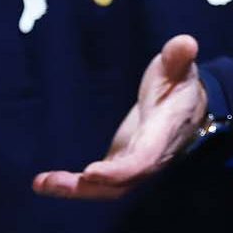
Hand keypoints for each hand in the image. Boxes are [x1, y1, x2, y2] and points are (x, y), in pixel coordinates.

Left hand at [33, 35, 206, 199]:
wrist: (188, 106)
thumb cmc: (178, 83)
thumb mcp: (178, 68)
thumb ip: (178, 57)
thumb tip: (185, 42)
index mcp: (165, 131)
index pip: (146, 157)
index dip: (121, 168)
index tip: (91, 171)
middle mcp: (153, 156)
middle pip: (126, 180)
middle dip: (93, 185)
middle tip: (56, 182)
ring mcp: (137, 165)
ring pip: (111, 189)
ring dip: (78, 190)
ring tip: (43, 183)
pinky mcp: (122, 166)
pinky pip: (101, 185)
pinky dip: (74, 187)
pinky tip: (44, 182)